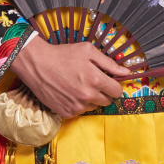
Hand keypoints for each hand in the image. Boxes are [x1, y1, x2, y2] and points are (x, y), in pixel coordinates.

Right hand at [12, 37, 132, 116]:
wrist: (37, 64)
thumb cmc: (63, 55)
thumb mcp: (88, 51)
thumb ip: (109, 63)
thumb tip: (126, 72)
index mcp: (95, 80)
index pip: (117, 91)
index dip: (114, 85)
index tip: (108, 81)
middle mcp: (87, 96)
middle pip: (107, 101)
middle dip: (103, 92)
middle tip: (91, 82)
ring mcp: (77, 106)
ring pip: (94, 106)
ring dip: (91, 98)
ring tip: (78, 85)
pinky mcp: (66, 112)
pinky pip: (80, 111)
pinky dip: (78, 104)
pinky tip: (70, 92)